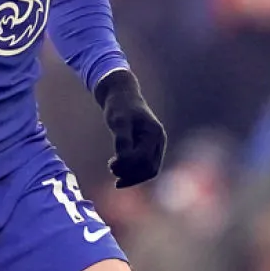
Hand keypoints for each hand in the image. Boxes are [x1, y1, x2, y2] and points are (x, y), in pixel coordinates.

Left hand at [95, 69, 166, 187]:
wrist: (122, 95)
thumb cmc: (120, 106)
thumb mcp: (118, 121)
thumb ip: (122, 140)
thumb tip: (123, 160)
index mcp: (154, 133)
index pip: (144, 160)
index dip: (128, 166)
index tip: (111, 164)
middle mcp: (159, 141)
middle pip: (150, 169)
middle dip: (131, 173)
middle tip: (110, 167)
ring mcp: (156, 145)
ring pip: (149, 170)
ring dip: (132, 175)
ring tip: (113, 168)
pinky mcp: (150, 147)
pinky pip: (146, 166)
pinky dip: (134, 172)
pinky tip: (118, 171)